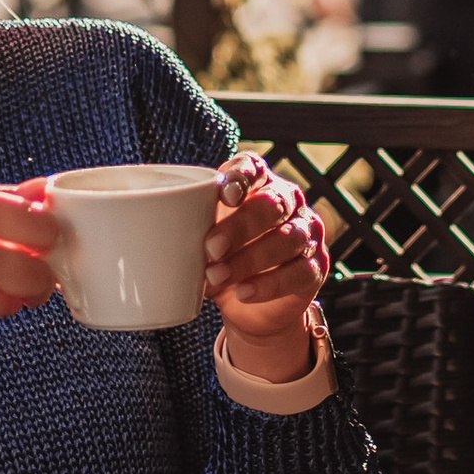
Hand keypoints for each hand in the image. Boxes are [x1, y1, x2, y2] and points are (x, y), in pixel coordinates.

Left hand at [206, 158, 330, 373]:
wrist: (248, 305)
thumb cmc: (223, 258)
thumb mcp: (204, 239)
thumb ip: (191, 229)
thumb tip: (158, 238)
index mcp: (258, 184)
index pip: (254, 168)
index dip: (242, 178)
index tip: (224, 195)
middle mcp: (288, 203)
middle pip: (272, 205)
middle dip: (240, 227)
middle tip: (210, 249)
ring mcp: (307, 234)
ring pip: (288, 240)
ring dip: (249, 260)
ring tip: (218, 278)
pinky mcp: (315, 268)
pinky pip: (299, 272)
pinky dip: (268, 284)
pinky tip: (244, 292)